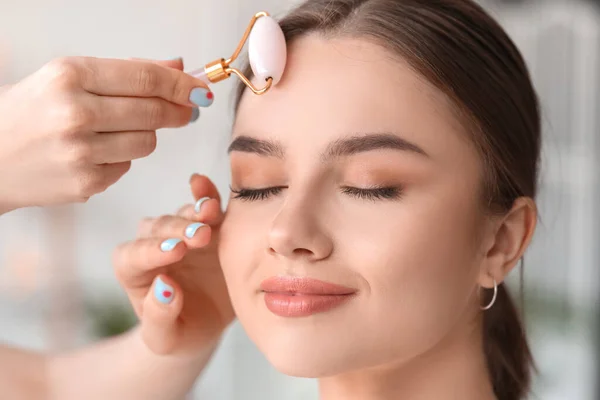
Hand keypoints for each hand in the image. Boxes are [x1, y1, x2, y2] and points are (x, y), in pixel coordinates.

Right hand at [0, 57, 212, 212]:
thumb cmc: (31, 112)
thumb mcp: (68, 78)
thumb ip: (126, 72)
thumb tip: (178, 67)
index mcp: (70, 75)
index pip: (145, 77)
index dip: (182, 84)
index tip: (201, 89)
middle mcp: (75, 112)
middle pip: (153, 111)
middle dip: (179, 111)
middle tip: (187, 111)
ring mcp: (80, 151)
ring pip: (147, 142)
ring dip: (145, 135)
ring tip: (117, 131)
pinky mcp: (85, 182)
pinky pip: (127, 166)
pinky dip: (121, 158)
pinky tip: (95, 153)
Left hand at [113, 174, 232, 355]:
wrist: (205, 325)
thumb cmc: (178, 332)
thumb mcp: (165, 338)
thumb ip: (159, 317)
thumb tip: (165, 287)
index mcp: (134, 272)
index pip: (132, 256)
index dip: (150, 251)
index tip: (174, 253)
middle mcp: (154, 246)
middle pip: (157, 229)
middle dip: (177, 230)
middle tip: (199, 237)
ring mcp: (181, 233)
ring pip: (181, 214)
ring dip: (194, 212)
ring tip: (210, 214)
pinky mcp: (209, 226)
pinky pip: (205, 205)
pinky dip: (204, 193)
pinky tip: (204, 184)